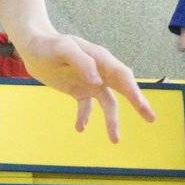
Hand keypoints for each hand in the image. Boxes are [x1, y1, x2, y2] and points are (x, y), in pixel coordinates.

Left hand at [13, 31, 156, 142]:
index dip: (133, 90)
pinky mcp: (79, 90)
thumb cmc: (49, 44)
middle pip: (123, 88)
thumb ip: (81, 62)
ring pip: (108, 103)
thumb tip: (97, 81)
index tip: (141, 104)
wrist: (33, 46)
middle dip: (138, 103)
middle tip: (151, 118)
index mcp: (100, 58)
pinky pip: (87, 107)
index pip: (122, 75)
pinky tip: (80, 128)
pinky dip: (85, 117)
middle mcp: (100, 71)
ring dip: (112, 121)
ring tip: (115, 140)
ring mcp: (91, 82)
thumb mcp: (62, 48)